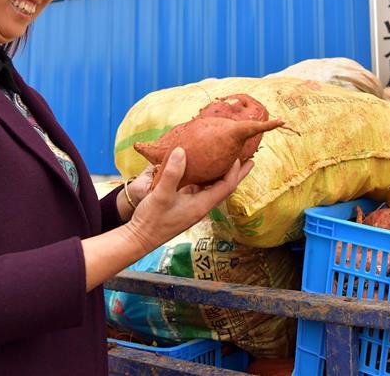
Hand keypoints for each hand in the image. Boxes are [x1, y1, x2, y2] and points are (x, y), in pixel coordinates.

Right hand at [122, 148, 252, 253]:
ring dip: (223, 174)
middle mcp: (201, 206)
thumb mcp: (161, 194)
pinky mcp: (185, 205)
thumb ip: (172, 173)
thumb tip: (182, 151)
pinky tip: (202, 168)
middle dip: (238, 174)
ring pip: (214, 188)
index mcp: (201, 205)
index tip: (239, 154)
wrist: (139, 238)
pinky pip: (201, 189)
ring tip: (228, 160)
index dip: (235, 170)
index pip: (226, 186)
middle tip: (250, 158)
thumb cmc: (151, 219)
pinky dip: (207, 178)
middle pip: (225, 187)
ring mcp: (193, 206)